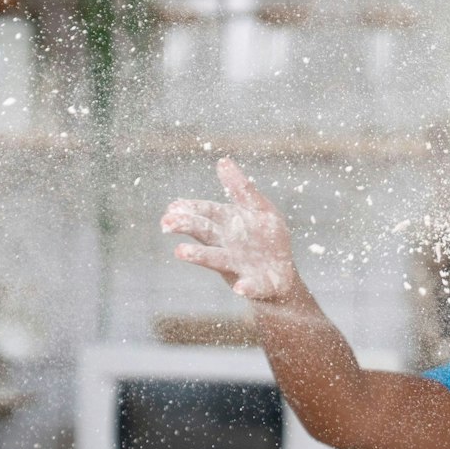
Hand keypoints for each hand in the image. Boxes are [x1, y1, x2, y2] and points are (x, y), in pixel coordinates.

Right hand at [161, 157, 299, 301]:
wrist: (283, 276)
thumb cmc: (267, 239)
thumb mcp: (259, 208)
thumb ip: (242, 189)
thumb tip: (222, 161)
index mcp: (228, 224)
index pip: (206, 212)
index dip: (190, 208)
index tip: (173, 206)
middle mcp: (227, 245)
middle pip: (204, 232)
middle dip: (186, 226)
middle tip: (167, 222)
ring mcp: (239, 266)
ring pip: (217, 259)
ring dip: (199, 255)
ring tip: (180, 251)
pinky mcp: (256, 284)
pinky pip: (250, 286)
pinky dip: (245, 286)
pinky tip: (239, 287)